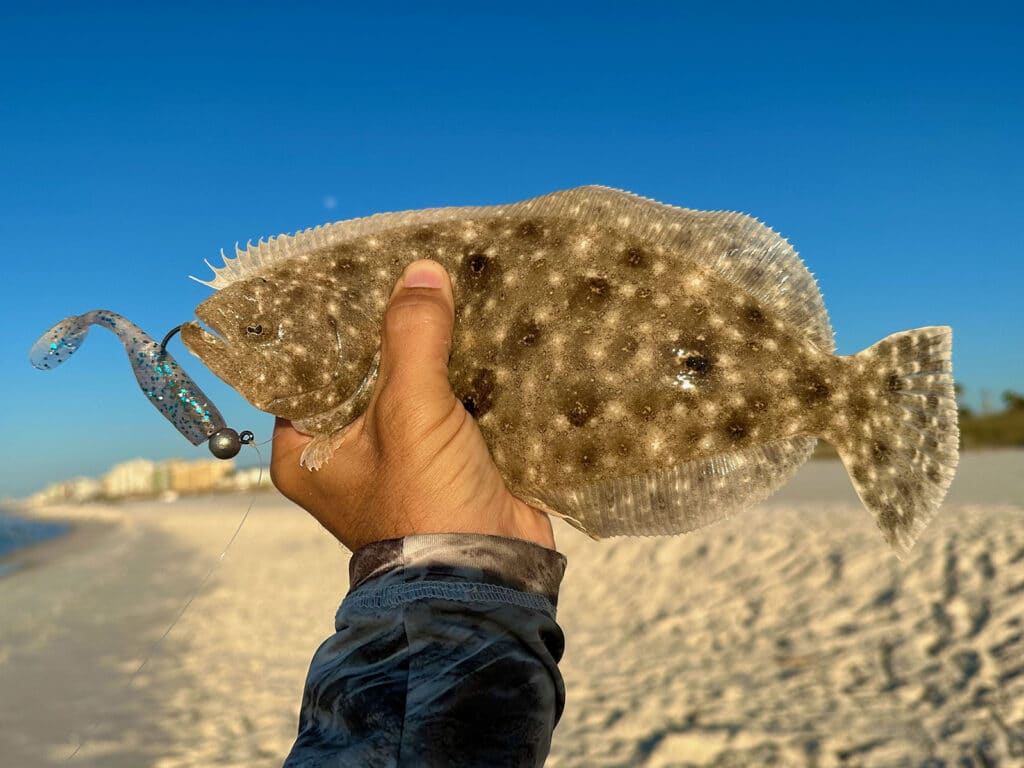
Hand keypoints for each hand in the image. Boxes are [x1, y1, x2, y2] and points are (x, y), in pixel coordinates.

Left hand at [270, 259, 555, 552]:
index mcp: (308, 449)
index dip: (329, 322)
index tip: (355, 275)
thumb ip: (412, 338)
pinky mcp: (445, 459)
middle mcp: (346, 452)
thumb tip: (420, 271)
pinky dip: (463, 373)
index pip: (305, 368)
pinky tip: (481, 331)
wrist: (490, 574)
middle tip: (409, 271)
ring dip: (432, 349)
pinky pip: (448, 402)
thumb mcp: (409, 411)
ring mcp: (398, 456)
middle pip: (362, 372)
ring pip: (410, 384)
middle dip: (390, 329)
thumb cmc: (425, 503)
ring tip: (448, 289)